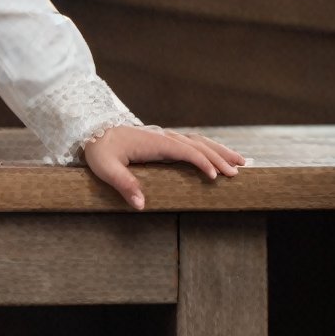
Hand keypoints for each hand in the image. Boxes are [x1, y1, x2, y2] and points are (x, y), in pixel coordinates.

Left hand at [80, 123, 245, 210]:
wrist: (93, 130)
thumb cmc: (99, 150)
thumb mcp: (106, 168)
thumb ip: (124, 184)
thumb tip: (141, 205)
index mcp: (155, 142)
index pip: (186, 151)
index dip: (202, 163)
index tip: (215, 177)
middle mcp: (165, 137)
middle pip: (199, 145)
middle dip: (220, 157)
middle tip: (238, 172)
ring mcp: (166, 137)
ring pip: (200, 142)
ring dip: (220, 151)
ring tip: (241, 161)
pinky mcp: (164, 141)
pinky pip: (192, 143)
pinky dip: (209, 148)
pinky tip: (219, 156)